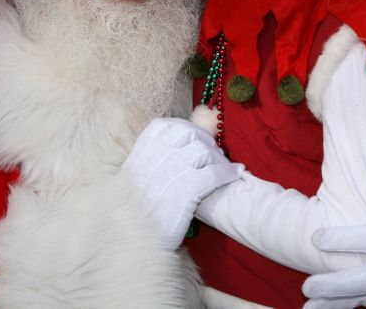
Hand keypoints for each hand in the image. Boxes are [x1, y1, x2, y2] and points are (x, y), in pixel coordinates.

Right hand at [122, 118, 242, 248]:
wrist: (131, 239)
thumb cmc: (132, 212)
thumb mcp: (132, 179)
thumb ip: (148, 162)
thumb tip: (171, 150)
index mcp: (140, 152)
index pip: (165, 126)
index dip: (185, 128)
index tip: (195, 137)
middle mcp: (155, 157)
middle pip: (190, 135)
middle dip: (206, 141)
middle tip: (213, 153)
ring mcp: (171, 172)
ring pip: (204, 151)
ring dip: (218, 157)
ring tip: (224, 166)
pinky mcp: (186, 191)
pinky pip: (214, 173)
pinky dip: (228, 172)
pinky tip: (235, 174)